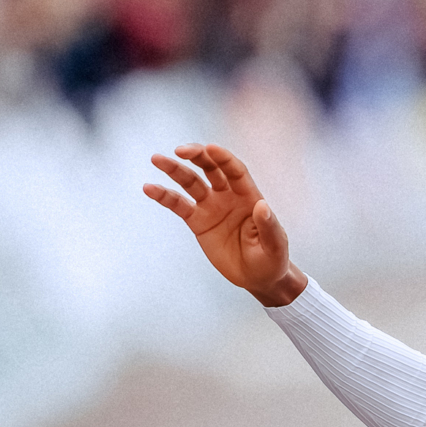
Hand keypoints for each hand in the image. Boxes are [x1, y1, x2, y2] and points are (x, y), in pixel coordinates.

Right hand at [144, 144, 307, 305]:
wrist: (257, 278)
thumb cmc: (272, 259)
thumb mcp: (275, 245)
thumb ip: (269, 226)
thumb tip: (262, 205)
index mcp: (249, 197)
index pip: (235, 171)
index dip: (223, 158)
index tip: (210, 148)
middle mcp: (228, 196)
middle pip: (211, 168)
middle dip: (197, 156)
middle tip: (180, 150)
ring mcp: (211, 207)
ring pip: (191, 182)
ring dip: (174, 169)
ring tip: (157, 159)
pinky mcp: (198, 221)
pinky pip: (178, 205)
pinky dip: (164, 196)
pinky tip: (149, 188)